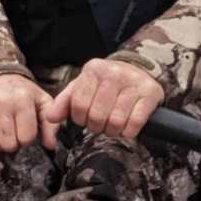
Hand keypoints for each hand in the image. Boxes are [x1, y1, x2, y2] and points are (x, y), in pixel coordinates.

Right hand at [0, 74, 59, 152]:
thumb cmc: (17, 90)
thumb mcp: (40, 100)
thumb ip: (50, 123)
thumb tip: (51, 145)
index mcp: (22, 99)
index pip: (26, 137)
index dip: (26, 138)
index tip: (23, 130)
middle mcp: (1, 102)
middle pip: (8, 144)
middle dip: (11, 143)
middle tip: (10, 132)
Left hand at [44, 59, 163, 141]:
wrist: (138, 71)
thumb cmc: (106, 84)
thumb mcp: (83, 87)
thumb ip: (64, 102)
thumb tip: (50, 117)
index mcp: (93, 69)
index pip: (78, 106)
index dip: (80, 118)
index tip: (86, 117)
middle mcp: (113, 72)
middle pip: (96, 116)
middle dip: (97, 126)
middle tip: (101, 122)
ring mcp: (133, 82)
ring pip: (115, 122)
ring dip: (113, 131)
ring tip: (114, 123)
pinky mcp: (150, 93)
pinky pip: (134, 123)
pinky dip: (129, 131)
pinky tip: (128, 125)